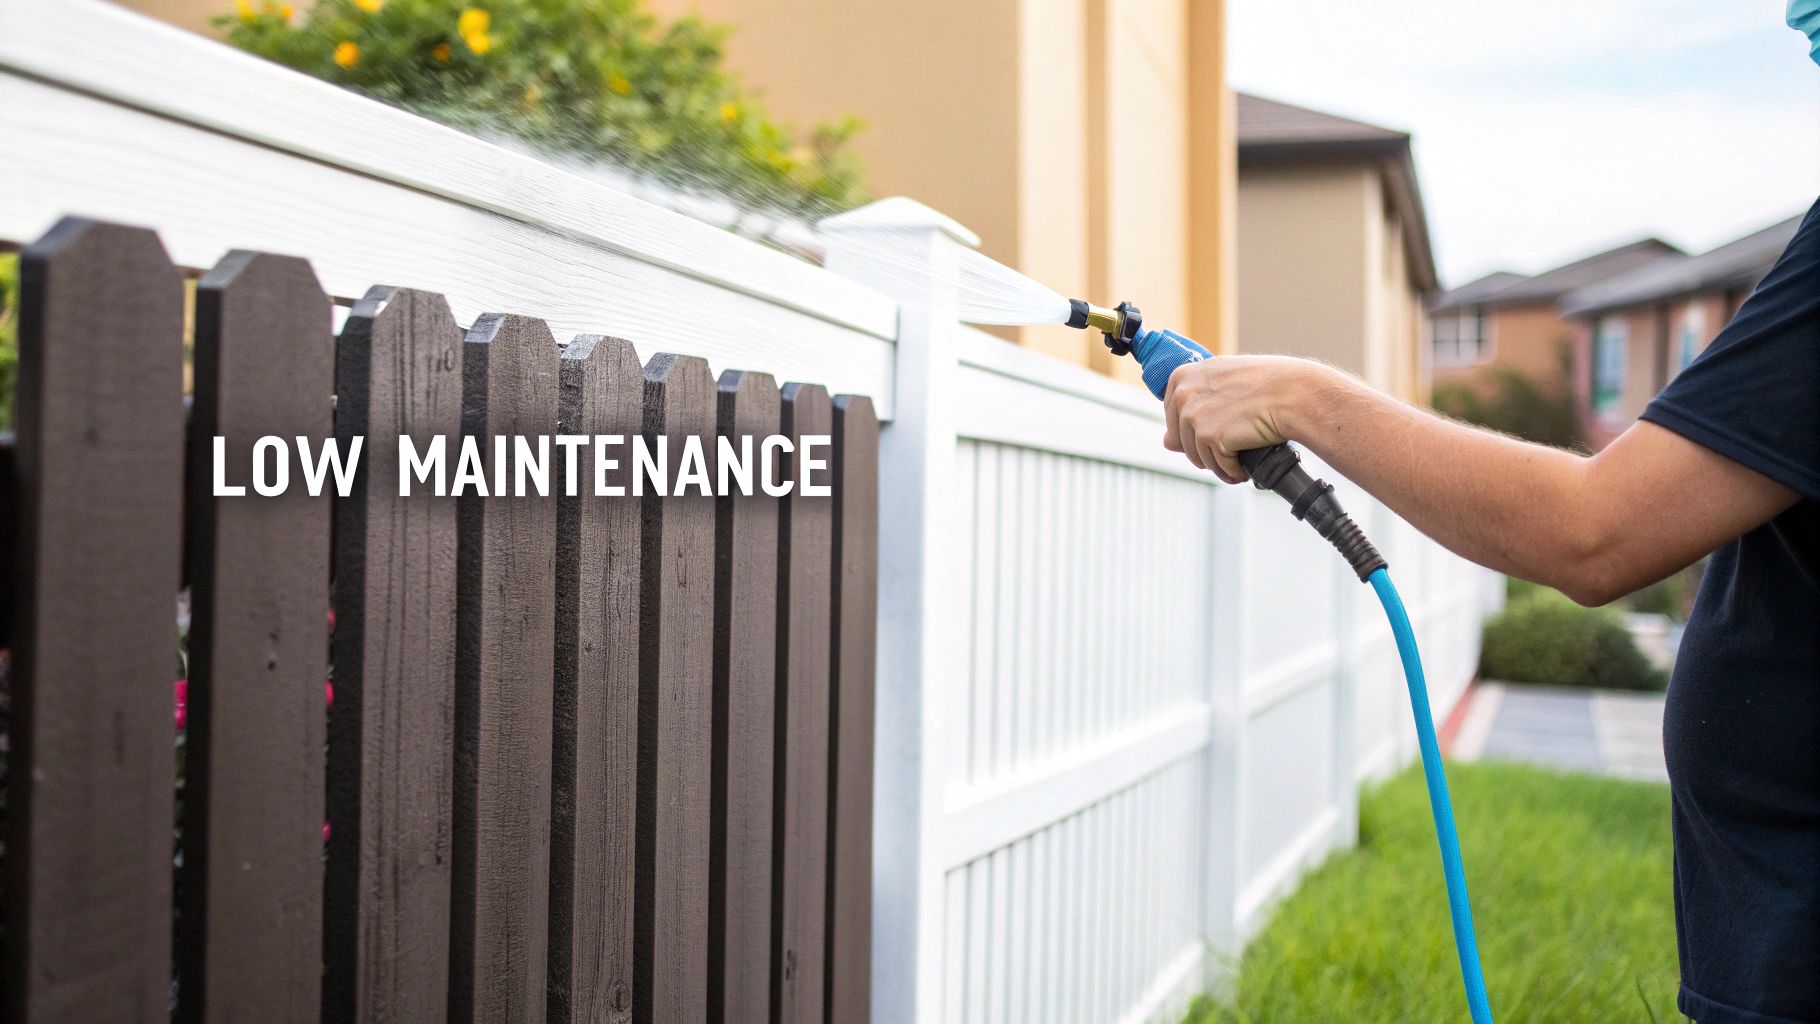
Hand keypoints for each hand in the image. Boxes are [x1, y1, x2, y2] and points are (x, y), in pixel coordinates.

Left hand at [1161, 355, 1336, 482]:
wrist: (1294, 393)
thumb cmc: (1267, 384)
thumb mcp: (1225, 385)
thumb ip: (1193, 407)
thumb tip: (1166, 443)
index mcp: (1182, 376)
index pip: (1171, 416)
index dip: (1194, 429)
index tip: (1216, 427)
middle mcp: (1183, 394)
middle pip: (1182, 440)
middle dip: (1206, 450)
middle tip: (1231, 447)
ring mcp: (1194, 415)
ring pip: (1198, 457)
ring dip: (1220, 464)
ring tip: (1240, 458)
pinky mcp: (1209, 437)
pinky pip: (1217, 466)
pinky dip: (1233, 471)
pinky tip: (1245, 467)